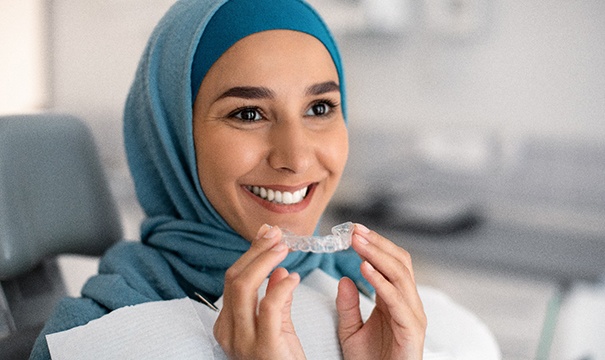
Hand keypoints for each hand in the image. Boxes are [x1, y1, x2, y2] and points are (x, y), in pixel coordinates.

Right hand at [213, 225, 305, 359]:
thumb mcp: (278, 326)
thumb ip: (276, 298)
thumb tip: (279, 270)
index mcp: (228, 324)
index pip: (233, 280)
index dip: (251, 254)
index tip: (268, 235)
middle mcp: (229, 331)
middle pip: (234, 279)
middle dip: (256, 251)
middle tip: (276, 234)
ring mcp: (243, 340)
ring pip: (243, 286)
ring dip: (264, 260)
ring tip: (284, 247)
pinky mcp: (264, 347)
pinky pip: (268, 307)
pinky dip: (281, 286)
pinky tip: (294, 277)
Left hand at [336, 224, 426, 359]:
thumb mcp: (350, 331)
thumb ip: (347, 306)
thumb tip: (344, 279)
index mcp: (395, 300)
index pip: (390, 262)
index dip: (374, 245)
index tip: (353, 231)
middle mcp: (408, 303)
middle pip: (399, 262)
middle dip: (377, 243)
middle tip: (354, 230)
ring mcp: (413, 315)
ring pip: (400, 274)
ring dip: (377, 255)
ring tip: (357, 242)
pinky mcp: (411, 329)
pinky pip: (397, 300)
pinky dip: (381, 281)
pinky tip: (364, 268)